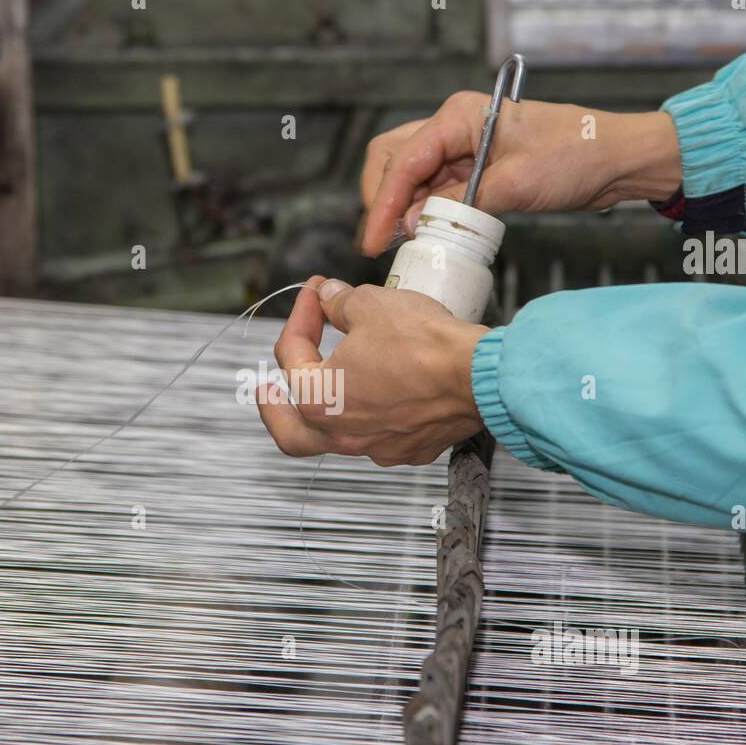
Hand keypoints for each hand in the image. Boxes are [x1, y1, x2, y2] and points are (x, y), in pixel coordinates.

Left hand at [256, 276, 488, 466]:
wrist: (479, 376)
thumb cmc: (425, 346)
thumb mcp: (371, 305)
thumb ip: (341, 303)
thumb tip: (331, 299)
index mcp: (319, 399)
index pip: (291, 354)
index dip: (302, 316)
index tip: (315, 296)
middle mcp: (343, 433)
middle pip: (291, 431)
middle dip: (274, 409)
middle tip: (266, 391)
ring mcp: (377, 446)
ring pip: (336, 436)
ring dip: (327, 409)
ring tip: (329, 386)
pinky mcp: (410, 449)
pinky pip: (379, 437)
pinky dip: (371, 417)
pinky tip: (378, 395)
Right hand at [358, 96, 681, 254]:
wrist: (616, 158)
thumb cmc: (577, 155)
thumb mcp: (518, 184)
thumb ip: (462, 204)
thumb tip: (415, 224)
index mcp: (459, 116)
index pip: (404, 160)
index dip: (384, 202)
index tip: (375, 240)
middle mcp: (453, 126)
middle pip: (393, 159)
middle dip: (382, 200)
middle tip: (381, 242)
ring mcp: (461, 147)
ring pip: (408, 175)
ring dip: (400, 208)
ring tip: (399, 244)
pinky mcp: (472, 169)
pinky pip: (433, 189)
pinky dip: (422, 211)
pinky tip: (422, 234)